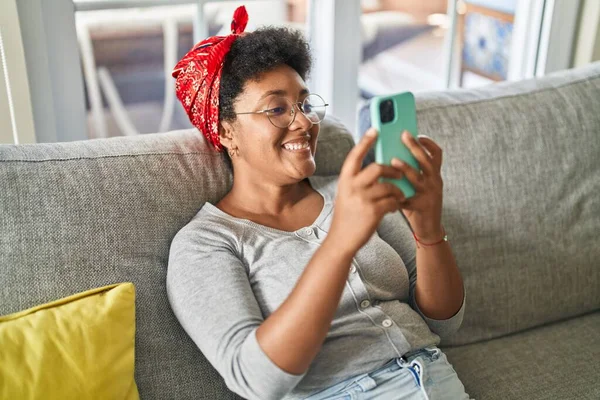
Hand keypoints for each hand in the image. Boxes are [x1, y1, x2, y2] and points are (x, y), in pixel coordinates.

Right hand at [329, 128, 404, 253]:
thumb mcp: (347, 194)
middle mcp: (352, 187)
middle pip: (377, 167)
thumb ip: (358, 181)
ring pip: (389, 185)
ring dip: (397, 190)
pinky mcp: (373, 211)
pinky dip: (396, 203)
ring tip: (398, 195)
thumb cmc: (347, 215)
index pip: (355, 155)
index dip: (365, 141)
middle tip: (399, 174)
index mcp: (345, 180)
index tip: (375, 129)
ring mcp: (363, 199)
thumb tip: (378, 167)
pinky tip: (394, 207)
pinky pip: (392, 201)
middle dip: (392, 170)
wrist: (342, 239)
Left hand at [393, 131, 443, 240]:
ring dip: (406, 168)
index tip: (417, 133)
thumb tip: (390, 156)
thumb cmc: (418, 203)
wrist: (430, 229)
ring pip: (418, 178)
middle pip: (426, 160)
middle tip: (404, 136)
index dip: (428, 142)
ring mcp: (431, 194)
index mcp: (434, 174)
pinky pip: (409, 199)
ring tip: (394, 161)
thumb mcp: (418, 185)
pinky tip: (387, 192)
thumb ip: (410, 172)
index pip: (436, 154)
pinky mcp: (424, 207)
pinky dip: (397, 195)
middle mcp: (435, 181)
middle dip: (415, 147)